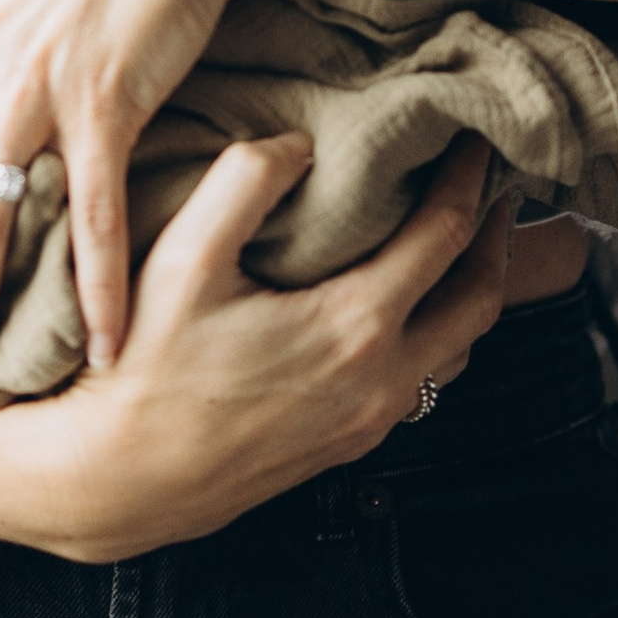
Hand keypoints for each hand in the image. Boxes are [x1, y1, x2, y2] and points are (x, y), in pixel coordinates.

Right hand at [1, 129, 510, 561]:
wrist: (120, 480)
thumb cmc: (146, 370)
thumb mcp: (184, 258)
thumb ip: (244, 182)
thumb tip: (298, 142)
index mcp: (354, 327)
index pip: (446, 236)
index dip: (470, 178)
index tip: (475, 137)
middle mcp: (380, 381)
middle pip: (480, 300)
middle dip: (496, 236)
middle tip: (493, 186)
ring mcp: (369, 421)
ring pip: (458, 351)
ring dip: (471, 290)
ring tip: (457, 242)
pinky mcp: (348, 445)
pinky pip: (423, 383)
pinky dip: (438, 334)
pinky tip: (404, 309)